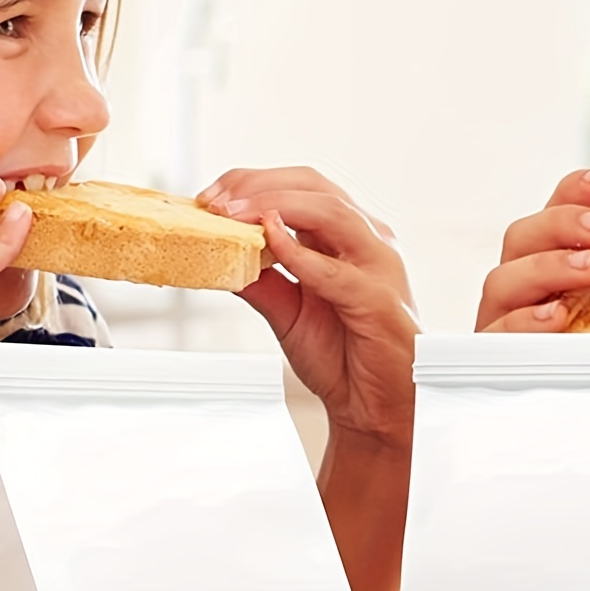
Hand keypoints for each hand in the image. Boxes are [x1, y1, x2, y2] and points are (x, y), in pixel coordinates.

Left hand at [202, 168, 417, 450]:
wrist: (371, 407)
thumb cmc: (342, 357)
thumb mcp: (286, 311)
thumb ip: (259, 279)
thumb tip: (218, 253)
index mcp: (347, 238)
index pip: (302, 186)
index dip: (253, 182)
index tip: (211, 195)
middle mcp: (368, 241)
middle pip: (314, 187)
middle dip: (258, 186)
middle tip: (215, 200)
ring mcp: (379, 267)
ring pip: (330, 212)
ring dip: (274, 206)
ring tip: (233, 215)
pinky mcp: (378, 301)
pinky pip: (336, 271)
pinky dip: (300, 254)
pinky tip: (270, 244)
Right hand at [475, 168, 589, 331]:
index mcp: (549, 266)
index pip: (553, 215)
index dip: (575, 192)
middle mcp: (521, 290)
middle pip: (520, 239)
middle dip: (561, 224)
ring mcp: (503, 324)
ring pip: (503, 282)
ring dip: (548, 268)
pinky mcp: (495, 358)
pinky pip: (497, 334)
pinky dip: (524, 322)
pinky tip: (556, 316)